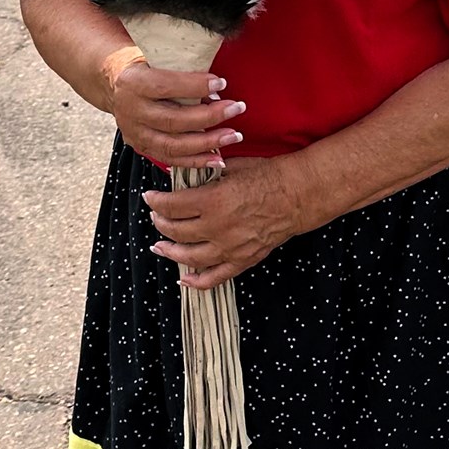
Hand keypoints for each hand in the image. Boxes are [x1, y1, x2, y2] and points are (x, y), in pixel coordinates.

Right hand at [110, 61, 245, 168]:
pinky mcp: (141, 147)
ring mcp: (135, 133)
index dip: (195, 87)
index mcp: (133, 83)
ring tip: (233, 135)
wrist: (117, 85)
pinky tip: (218, 159)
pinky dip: (196, 161)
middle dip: (209, 116)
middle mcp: (131, 110)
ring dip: (207, 142)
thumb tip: (217, 88)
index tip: (222, 84)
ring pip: (173, 145)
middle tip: (236, 108)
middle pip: (173, 120)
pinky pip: (171, 159)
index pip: (165, 87)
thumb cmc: (147, 68)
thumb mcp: (158, 60)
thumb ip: (182, 71)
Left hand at [143, 160, 297, 289]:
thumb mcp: (232, 167)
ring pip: (188, 257)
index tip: (150, 197)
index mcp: (212, 201)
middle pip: (175, 231)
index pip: (171, 205)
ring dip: (169, 251)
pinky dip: (196, 281)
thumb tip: (181, 177)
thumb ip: (205, 175)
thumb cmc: (268, 175)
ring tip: (159, 246)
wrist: (299, 194)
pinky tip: (183, 278)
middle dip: (160, 223)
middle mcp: (217, 227)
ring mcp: (230, 247)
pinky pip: (214, 277)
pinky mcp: (242, 260)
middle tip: (156, 217)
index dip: (155, 201)